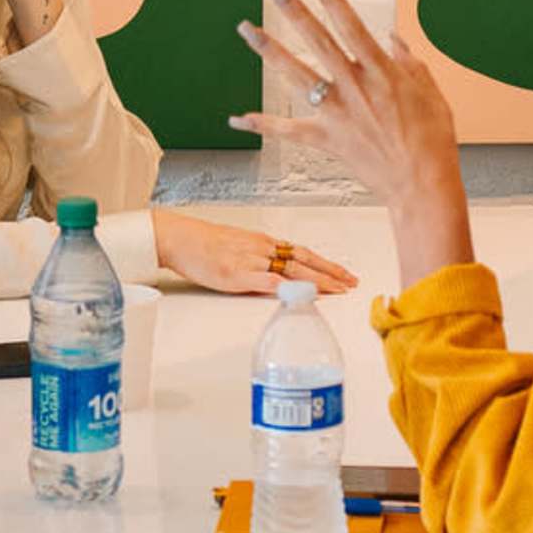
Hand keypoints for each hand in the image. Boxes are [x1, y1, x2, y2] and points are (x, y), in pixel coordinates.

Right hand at [151, 210, 358, 297]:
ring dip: (317, 281)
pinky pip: (266, 281)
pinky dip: (286, 287)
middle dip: (331, 272)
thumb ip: (257, 259)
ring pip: (292, 270)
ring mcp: (251, 261)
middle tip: (352, 283)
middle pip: (304, 260)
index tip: (344, 274)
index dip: (325, 264)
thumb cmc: (203, 244)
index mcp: (263, 242)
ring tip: (338, 290)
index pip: (302, 253)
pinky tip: (300, 294)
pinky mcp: (237, 274)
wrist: (180, 238)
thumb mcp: (237, 247)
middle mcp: (262, 248)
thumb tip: (274, 274)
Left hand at [235, 0, 465, 214]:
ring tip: (246, 28)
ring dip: (269, 50)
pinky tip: (237, 118)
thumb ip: (409, 62)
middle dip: (293, 9)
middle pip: (317, 39)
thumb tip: (392, 39)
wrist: (423, 184)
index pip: (350, 23)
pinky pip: (287, 131)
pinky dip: (261, 125)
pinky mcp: (327, 139)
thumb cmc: (434, 139)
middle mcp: (354, 87)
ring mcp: (337, 113)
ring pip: (295, 75)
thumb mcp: (431, 91)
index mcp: (381, 71)